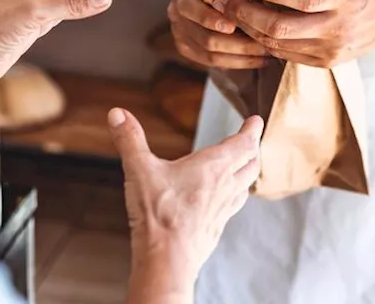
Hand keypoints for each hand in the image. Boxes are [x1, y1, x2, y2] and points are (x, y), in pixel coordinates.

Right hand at [110, 108, 261, 297]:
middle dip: (252, 149)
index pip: (243, 143)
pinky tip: (224, 201)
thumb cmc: (158, 215)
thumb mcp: (139, 170)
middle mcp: (224, 187)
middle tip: (252, 141)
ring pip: (245, 186)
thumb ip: (130, 140)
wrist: (167, 260)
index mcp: (213, 167)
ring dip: (247, 173)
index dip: (252, 130)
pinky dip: (234, 196)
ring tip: (244, 168)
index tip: (256, 121)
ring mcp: (223, 210)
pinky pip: (233, 207)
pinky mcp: (216, 228)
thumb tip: (117, 114)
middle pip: (251, 164)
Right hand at [167, 0, 271, 69]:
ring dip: (241, 56)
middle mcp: (175, 12)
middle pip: (205, 37)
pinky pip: (211, 62)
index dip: (209, 18)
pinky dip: (236, 63)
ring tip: (266, 54)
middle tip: (265, 43)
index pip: (189, 7)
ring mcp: (179, 32)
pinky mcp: (186, 47)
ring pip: (210, 54)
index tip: (232, 25)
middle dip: (238, 43)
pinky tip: (257, 60)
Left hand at [211, 0, 374, 67]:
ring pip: (279, 46)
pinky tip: (247, 27)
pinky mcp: (326, 62)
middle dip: (246, 14)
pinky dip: (263, 42)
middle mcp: (339, 27)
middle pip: (283, 28)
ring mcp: (332, 49)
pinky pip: (286, 56)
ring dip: (248, 29)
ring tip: (226, 11)